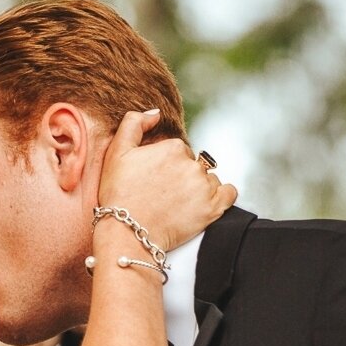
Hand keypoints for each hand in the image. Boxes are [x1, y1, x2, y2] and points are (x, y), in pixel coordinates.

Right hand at [98, 110, 236, 253]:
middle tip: (164, 195)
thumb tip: (156, 113)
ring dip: (198, 188)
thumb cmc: (119, 194)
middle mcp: (191, 164)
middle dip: (182, 176)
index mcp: (172, 148)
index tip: (155, 180)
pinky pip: (229, 193)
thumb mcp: (116, 152)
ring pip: (209, 179)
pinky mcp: (213, 208)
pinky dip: (222, 196)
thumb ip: (134, 123)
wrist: (127, 233)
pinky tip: (206, 202)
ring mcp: (204, 187)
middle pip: (194, 165)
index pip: (178, 151)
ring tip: (178, 204)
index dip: (166, 165)